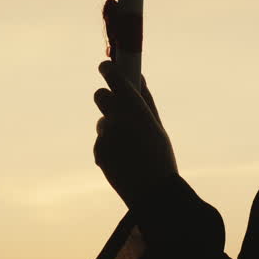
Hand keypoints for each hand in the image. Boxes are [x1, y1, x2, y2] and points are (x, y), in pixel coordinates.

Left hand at [93, 60, 177, 207]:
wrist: (152, 192)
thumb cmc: (160, 157)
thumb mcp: (157, 126)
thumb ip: (146, 100)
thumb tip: (139, 77)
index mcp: (135, 108)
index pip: (115, 78)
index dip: (108, 69)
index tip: (105, 66)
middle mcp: (117, 118)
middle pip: (100, 96)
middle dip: (106, 97)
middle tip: (115, 104)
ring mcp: (105, 136)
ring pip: (103, 123)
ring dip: (112, 128)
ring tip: (131, 148)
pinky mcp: (98, 151)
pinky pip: (101, 142)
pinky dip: (110, 147)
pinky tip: (124, 161)